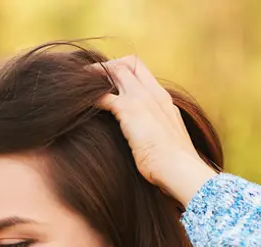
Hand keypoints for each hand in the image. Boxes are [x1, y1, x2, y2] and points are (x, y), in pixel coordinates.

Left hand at [86, 55, 218, 206]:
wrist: (180, 169)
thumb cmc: (175, 164)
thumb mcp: (169, 141)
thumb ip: (158, 133)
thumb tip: (150, 143)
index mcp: (164, 101)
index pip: (143, 72)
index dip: (125, 71)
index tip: (110, 82)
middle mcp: (154, 94)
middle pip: (129, 63)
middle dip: (108, 67)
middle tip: (89, 78)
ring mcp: (142, 99)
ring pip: (116, 71)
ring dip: (96, 75)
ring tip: (79, 84)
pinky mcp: (128, 110)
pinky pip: (103, 95)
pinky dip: (90, 96)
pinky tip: (80, 104)